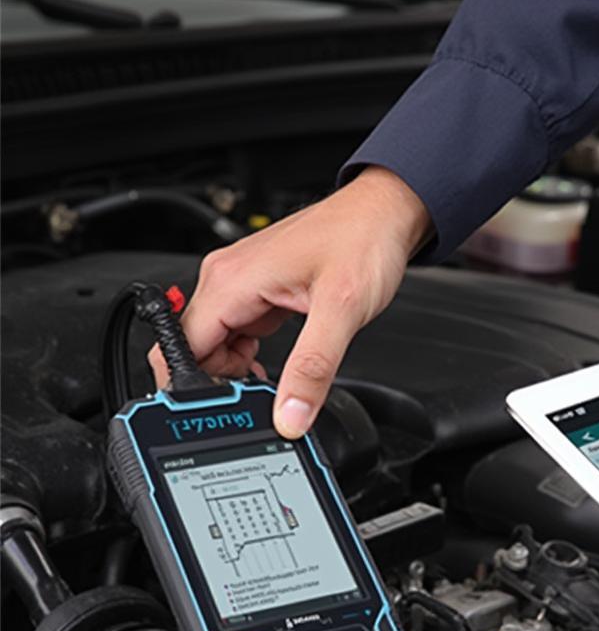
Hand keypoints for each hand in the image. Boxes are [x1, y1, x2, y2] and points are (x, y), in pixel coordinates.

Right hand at [149, 167, 431, 437]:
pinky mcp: (259, 291)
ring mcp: (242, 284)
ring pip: (216, 344)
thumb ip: (313, 369)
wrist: (384, 214)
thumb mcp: (342, 312)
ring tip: (285, 372)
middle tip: (270, 393)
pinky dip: (251, 356)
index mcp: (231, 280)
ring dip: (241, 370)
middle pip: (194, 349)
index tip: (231, 409)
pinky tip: (285, 359)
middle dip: (223, 382)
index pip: (180, 347)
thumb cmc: (363, 241)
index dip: (196, 387)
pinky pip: (237, 333)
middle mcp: (227, 278)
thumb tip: (290, 416)